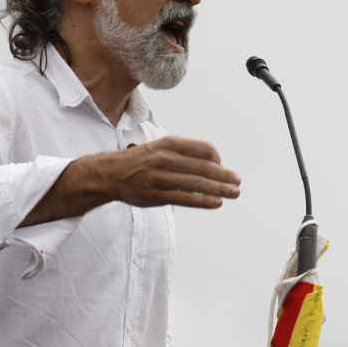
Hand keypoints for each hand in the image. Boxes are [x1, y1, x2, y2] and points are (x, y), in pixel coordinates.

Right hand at [97, 136, 240, 209]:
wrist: (109, 174)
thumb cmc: (141, 161)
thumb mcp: (160, 147)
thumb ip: (185, 153)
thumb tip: (215, 162)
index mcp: (168, 144)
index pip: (203, 149)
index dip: (217, 158)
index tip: (222, 167)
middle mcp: (165, 159)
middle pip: (203, 167)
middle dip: (224, 175)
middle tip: (238, 181)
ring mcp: (160, 178)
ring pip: (196, 184)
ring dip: (219, 189)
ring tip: (234, 193)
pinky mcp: (156, 195)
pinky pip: (184, 198)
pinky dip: (203, 201)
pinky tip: (217, 203)